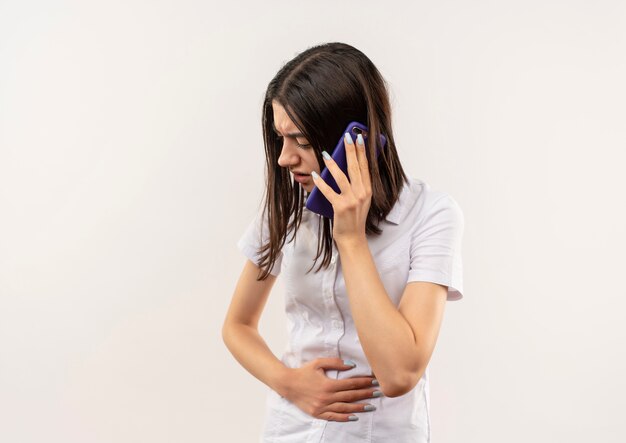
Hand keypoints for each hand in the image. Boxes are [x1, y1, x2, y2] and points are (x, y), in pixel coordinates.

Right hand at [282, 357, 380, 421]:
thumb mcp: (318, 363)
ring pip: (345, 408)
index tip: (374, 382)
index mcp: (328, 384)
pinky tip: (355, 416)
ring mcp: (322, 407)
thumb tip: (351, 365)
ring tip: (372, 406)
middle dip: (366, 394)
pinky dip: (345, 417)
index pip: (351, 384)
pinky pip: (334, 417)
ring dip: (359, 407)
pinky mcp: (317, 413)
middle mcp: (327, 397)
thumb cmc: (303, 372)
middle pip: (350, 396)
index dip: (364, 383)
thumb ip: (335, 363)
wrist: (287, 384)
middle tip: (379, 393)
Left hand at [311, 132, 370, 246]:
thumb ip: (356, 184)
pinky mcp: (341, 207)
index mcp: (368, 190)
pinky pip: (328, 191)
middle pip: (355, 167)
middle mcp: (362, 193)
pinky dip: (321, 182)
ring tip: (326, 153)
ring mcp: (352, 200)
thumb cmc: (354, 218)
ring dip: (333, 164)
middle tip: (347, 136)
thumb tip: (346, 165)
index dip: (363, 151)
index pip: (366, 166)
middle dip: (350, 150)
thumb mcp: (361, 199)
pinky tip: (315, 174)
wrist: (353, 238)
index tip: (360, 137)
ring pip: (342, 177)